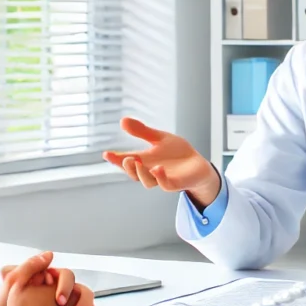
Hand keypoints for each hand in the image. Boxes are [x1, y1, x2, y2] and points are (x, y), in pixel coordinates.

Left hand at [0, 254, 93, 305]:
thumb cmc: (5, 305)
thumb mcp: (13, 282)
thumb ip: (29, 266)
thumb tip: (49, 255)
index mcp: (52, 281)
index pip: (68, 278)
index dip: (67, 288)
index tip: (60, 302)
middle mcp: (63, 294)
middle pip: (83, 294)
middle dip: (83, 305)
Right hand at [102, 117, 221, 207]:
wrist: (198, 165)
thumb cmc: (177, 153)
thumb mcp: (159, 138)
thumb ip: (142, 131)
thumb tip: (122, 120)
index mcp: (145, 160)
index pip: (127, 161)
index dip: (116, 159)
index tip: (106, 154)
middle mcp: (150, 171)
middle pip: (134, 174)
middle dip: (127, 167)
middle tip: (125, 159)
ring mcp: (163, 179)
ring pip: (147, 181)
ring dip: (141, 173)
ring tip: (138, 162)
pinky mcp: (176, 183)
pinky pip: (166, 185)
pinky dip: (160, 178)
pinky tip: (158, 169)